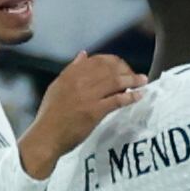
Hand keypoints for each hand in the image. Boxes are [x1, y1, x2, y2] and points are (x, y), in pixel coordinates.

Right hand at [20, 51, 144, 175]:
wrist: (46, 136)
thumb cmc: (51, 115)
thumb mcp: (57, 87)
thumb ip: (71, 70)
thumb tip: (84, 54)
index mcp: (70, 75)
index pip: (96, 60)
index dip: (112, 61)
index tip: (121, 65)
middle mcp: (79, 82)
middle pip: (109, 68)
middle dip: (125, 69)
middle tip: (135, 74)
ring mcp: (88, 96)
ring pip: (115, 81)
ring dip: (132, 79)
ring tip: (143, 80)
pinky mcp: (95, 111)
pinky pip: (117, 100)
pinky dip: (130, 96)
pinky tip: (138, 95)